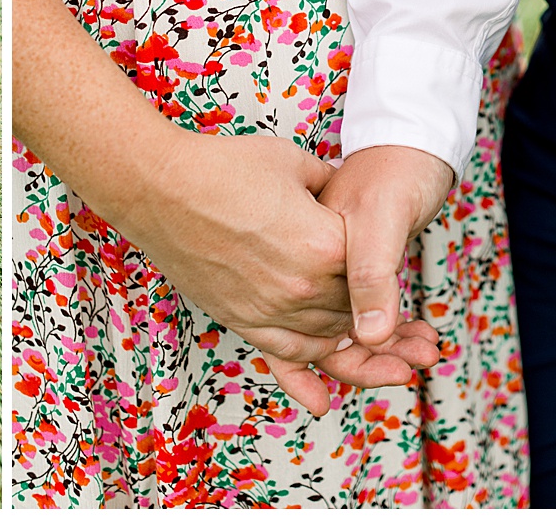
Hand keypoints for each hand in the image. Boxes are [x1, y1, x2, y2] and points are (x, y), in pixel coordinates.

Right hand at [108, 131, 439, 413]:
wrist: (159, 186)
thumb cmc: (224, 167)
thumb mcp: (293, 163)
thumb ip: (330, 184)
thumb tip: (345, 191)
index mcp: (326, 245)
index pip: (375, 271)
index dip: (382, 264)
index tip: (388, 259)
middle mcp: (303, 287)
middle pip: (355, 310)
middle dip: (374, 311)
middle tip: (395, 318)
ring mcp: (269, 308)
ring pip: (327, 338)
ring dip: (348, 339)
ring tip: (366, 342)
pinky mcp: (241, 319)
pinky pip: (286, 356)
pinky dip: (310, 373)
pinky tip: (325, 392)